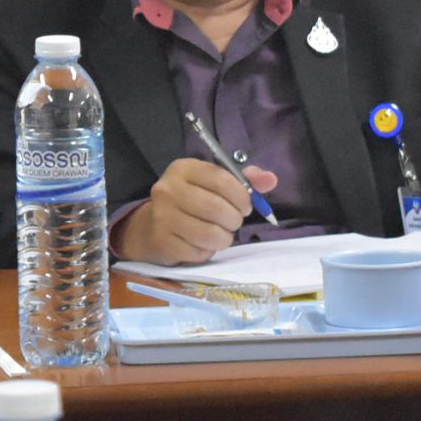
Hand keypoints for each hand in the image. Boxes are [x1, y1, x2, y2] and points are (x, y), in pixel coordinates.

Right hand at [111, 158, 278, 264]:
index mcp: (183, 169)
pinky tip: (202, 243)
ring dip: (224, 238)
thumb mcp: (212, 183)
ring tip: (221, 234)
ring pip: (210, 233)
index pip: (221, 179)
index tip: (246, 205)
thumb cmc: (189, 202)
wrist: (149, 228)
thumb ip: (243, 180)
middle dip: (234, 219)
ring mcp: (162, 217)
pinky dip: (208, 251)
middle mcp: (168, 189)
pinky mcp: (162, 242)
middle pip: (216, 208)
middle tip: (234, 221)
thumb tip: (271, 180)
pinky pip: (199, 251)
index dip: (241, 195)